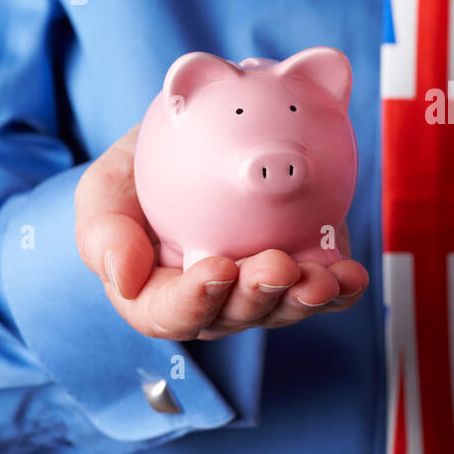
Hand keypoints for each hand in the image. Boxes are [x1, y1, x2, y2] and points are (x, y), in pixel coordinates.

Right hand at [75, 125, 368, 340]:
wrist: (200, 136)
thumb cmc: (142, 171)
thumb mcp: (105, 189)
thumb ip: (102, 231)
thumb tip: (121, 277)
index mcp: (157, 294)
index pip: (168, 315)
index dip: (193, 302)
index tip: (217, 268)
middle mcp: (213, 303)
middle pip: (234, 317)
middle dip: (259, 298)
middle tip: (279, 266)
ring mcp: (260, 291)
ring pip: (282, 309)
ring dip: (305, 299)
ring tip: (324, 278)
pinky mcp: (302, 272)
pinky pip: (324, 291)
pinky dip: (341, 288)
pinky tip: (352, 275)